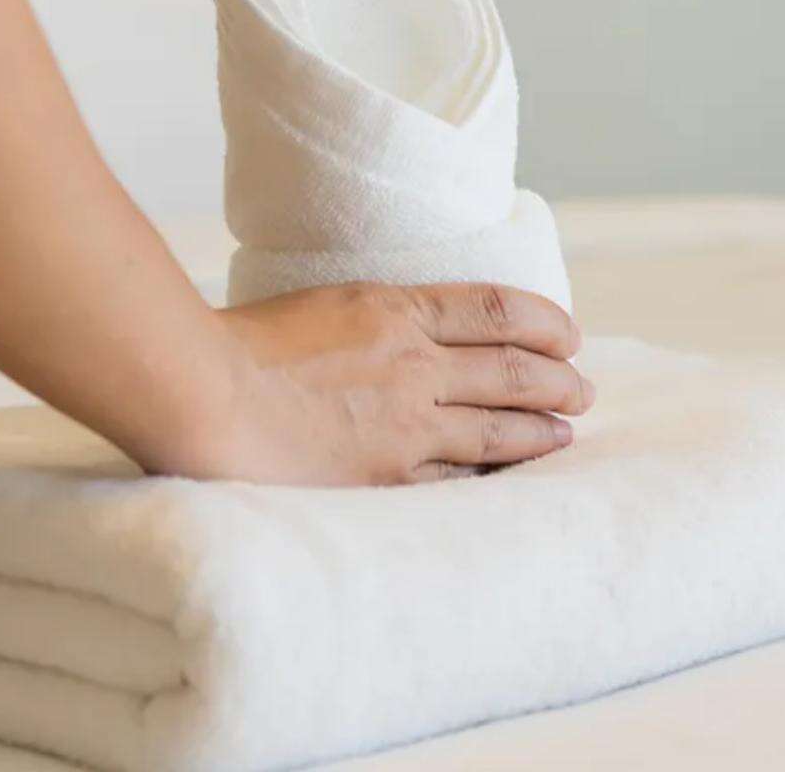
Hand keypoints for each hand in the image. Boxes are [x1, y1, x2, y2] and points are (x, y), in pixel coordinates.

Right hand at [139, 283, 594, 485]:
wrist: (202, 394)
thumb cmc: (238, 346)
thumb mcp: (322, 305)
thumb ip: (371, 319)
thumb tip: (399, 328)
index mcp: (395, 309)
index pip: (497, 310)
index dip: (544, 322)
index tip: (567, 334)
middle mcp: (415, 364)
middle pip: (515, 370)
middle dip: (559, 381)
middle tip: (583, 389)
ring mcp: (405, 423)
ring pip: (499, 427)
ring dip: (542, 430)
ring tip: (565, 433)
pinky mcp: (386, 474)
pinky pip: (457, 478)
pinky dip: (492, 476)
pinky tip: (510, 479)